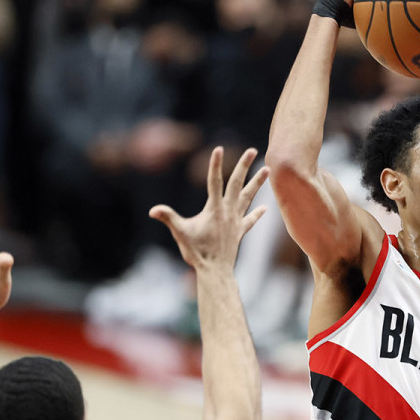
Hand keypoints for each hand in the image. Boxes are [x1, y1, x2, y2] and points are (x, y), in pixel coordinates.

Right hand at [149, 147, 267, 272]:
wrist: (215, 271)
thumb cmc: (197, 252)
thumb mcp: (180, 233)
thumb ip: (168, 218)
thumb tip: (153, 210)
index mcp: (214, 209)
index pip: (214, 182)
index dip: (215, 165)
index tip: (218, 149)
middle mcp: (228, 211)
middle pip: (237, 184)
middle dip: (244, 166)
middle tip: (253, 150)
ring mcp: (236, 221)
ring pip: (248, 197)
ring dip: (257, 183)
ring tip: (266, 170)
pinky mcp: (239, 231)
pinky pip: (250, 219)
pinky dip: (257, 213)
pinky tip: (266, 207)